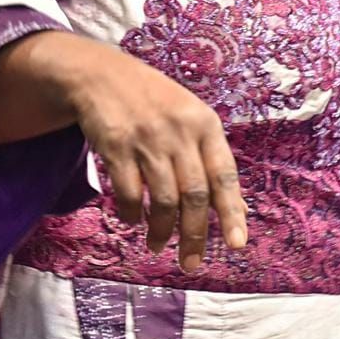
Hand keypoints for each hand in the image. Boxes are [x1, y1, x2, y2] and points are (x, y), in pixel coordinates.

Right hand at [44, 35, 247, 270]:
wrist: (101, 75)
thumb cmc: (154, 102)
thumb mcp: (191, 120)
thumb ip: (212, 161)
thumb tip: (238, 209)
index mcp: (205, 125)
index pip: (225, 174)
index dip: (232, 211)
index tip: (237, 243)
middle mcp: (180, 132)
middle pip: (194, 195)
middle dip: (194, 235)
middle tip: (191, 263)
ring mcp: (147, 139)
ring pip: (162, 200)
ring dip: (162, 231)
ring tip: (159, 246)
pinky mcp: (116, 146)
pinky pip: (129, 193)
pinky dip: (132, 215)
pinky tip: (133, 221)